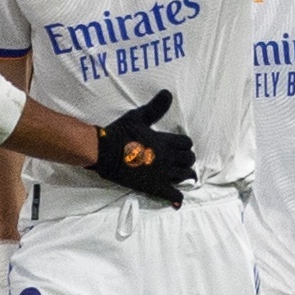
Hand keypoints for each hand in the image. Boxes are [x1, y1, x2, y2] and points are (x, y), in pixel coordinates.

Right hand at [89, 89, 196, 205]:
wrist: (105, 152)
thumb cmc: (120, 133)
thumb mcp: (138, 117)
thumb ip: (155, 108)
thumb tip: (167, 93)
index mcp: (165, 141)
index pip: (186, 143)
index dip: (185, 144)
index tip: (181, 147)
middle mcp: (168, 157)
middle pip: (189, 159)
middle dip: (187, 159)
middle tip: (182, 161)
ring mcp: (162, 173)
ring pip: (185, 175)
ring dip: (186, 175)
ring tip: (183, 176)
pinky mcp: (154, 186)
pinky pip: (172, 194)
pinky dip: (177, 197)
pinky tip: (178, 200)